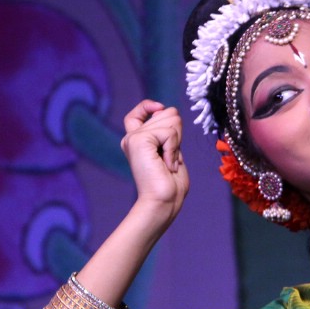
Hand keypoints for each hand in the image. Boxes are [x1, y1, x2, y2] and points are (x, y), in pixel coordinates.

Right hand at [120, 100, 189, 222]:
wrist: (163, 202)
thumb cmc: (171, 183)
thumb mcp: (172, 151)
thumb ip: (168, 132)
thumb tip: (168, 111)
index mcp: (137, 141)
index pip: (138, 112)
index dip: (149, 106)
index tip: (160, 109)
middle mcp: (131, 138)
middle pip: (166, 113)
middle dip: (178, 134)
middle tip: (170, 158)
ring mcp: (133, 138)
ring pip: (171, 119)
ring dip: (177, 142)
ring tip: (168, 162)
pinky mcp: (138, 141)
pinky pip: (169, 132)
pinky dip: (174, 148)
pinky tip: (167, 164)